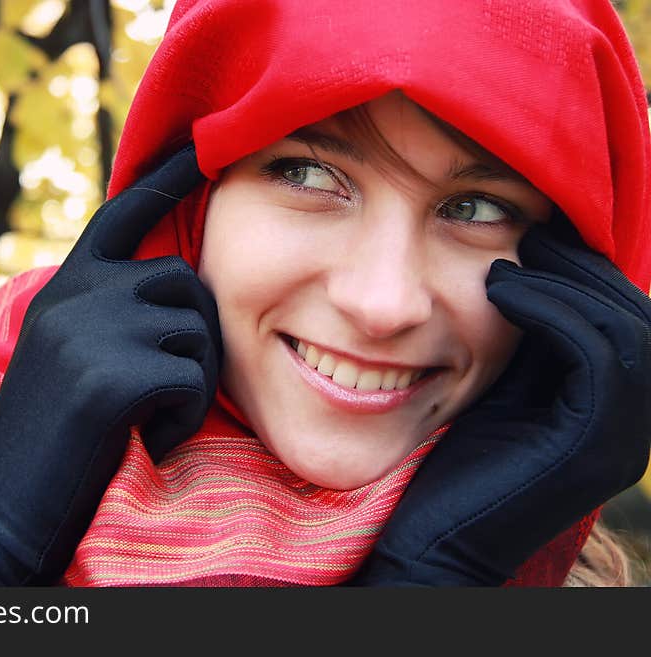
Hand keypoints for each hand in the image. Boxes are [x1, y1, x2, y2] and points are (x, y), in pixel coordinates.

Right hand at [0, 143, 220, 585]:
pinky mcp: (106, 376)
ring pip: (197, 329)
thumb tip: (175, 281)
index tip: (203, 144)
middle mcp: (73, 294)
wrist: (8, 504)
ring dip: (195, 377)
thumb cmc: (54, 433)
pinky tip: (146, 437)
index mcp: (64, 286)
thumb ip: (108, 308)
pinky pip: (190, 380)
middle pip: (185, 281)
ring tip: (153, 415)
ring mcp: (86, 331)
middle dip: (198, 333)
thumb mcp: (71, 352)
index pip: (122, 214)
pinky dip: (184, 417)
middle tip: (173, 385)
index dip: (167, 177)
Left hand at [349, 217, 650, 585]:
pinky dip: (550, 309)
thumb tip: (511, 270)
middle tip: (529, 236)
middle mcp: (635, 425)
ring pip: (627, 327)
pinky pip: (594, 351)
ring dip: (566, 282)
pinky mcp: (591, 445)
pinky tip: (499, 289)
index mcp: (614, 410)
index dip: (585, 272)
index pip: (623, 317)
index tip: (535, 239)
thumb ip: (523, 346)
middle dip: (584, 268)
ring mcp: (622, 439)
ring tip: (509, 260)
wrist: (437, 546)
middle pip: (638, 315)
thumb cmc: (454, 468)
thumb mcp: (500, 394)